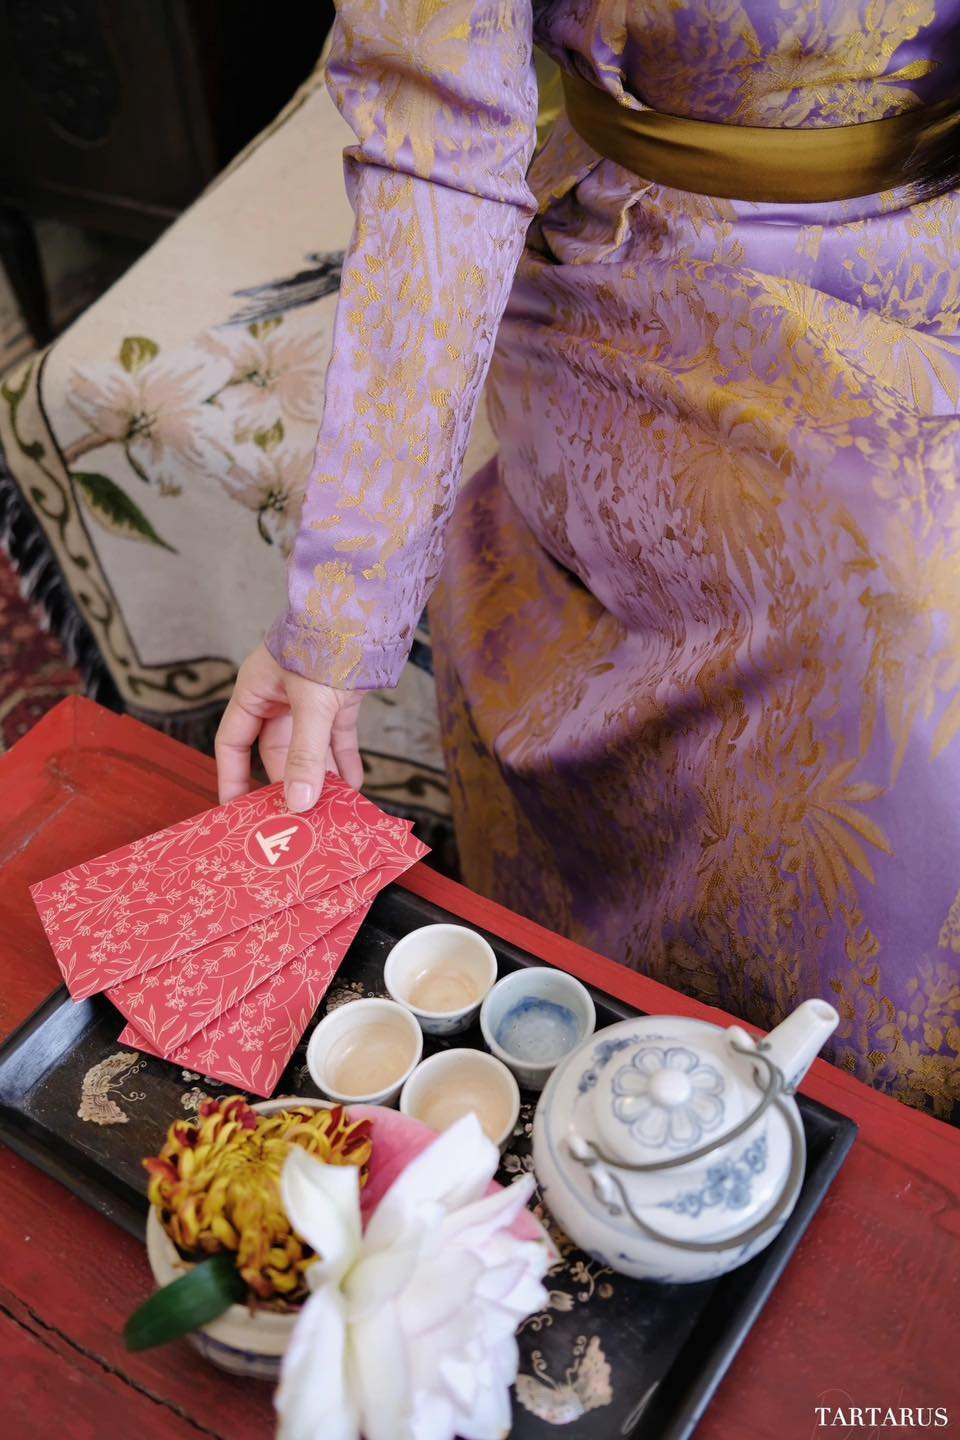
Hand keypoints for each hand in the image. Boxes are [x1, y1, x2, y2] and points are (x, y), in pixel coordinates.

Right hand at [215, 643, 363, 810]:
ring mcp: (311, 696)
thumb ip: (306, 754)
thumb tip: (299, 803)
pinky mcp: (341, 696)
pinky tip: (354, 785)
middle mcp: (279, 695)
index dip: (233, 778)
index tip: (239, 814)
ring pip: (310, 747)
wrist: (366, 602)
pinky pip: (338, 737)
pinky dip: (345, 759)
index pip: (232, 743)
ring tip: (330, 810)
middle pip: (276, 751)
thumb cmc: (328, 639)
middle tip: (296, 821)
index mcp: (255, 690)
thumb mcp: (312, 702)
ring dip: (320, 776)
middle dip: (288, 784)